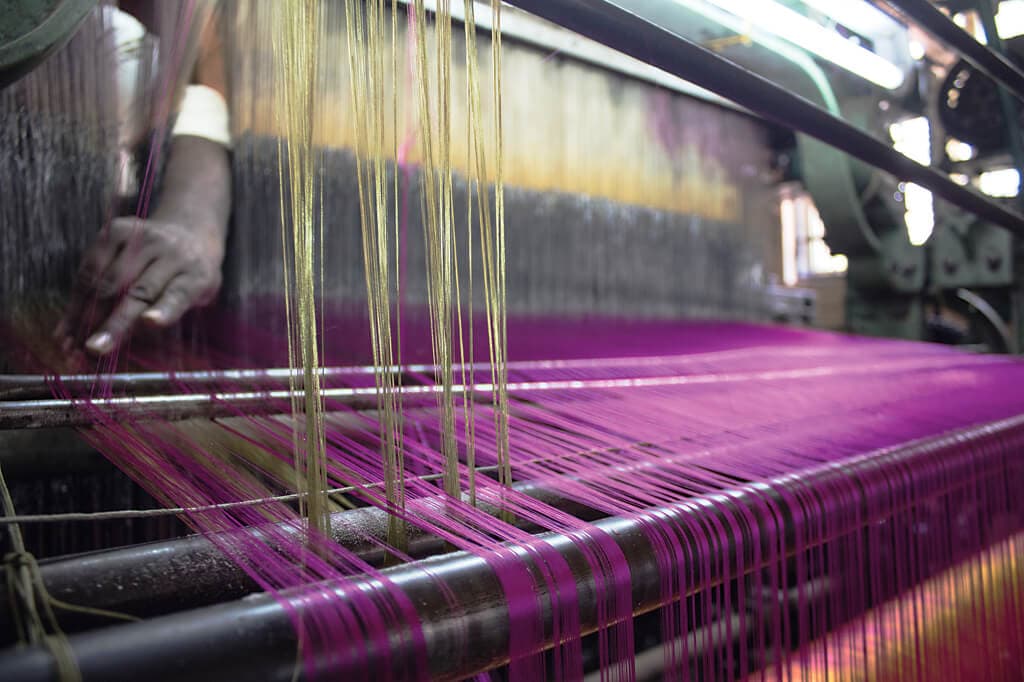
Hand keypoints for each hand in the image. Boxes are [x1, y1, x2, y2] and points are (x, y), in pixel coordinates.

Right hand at [57, 215, 223, 355]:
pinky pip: (91, 265)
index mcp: (197, 276)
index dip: (164, 310)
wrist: (187, 234)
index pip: (180, 295)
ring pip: (109, 279)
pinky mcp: (119, 229)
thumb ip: (161, 318)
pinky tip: (71, 317)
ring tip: (73, 338)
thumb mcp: (191, 301)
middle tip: (93, 347)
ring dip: (87, 311)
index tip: (149, 322)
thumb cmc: (187, 279)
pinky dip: (78, 294)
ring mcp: (145, 238)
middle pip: (139, 292)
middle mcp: (172, 253)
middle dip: (113, 322)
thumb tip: (117, 343)